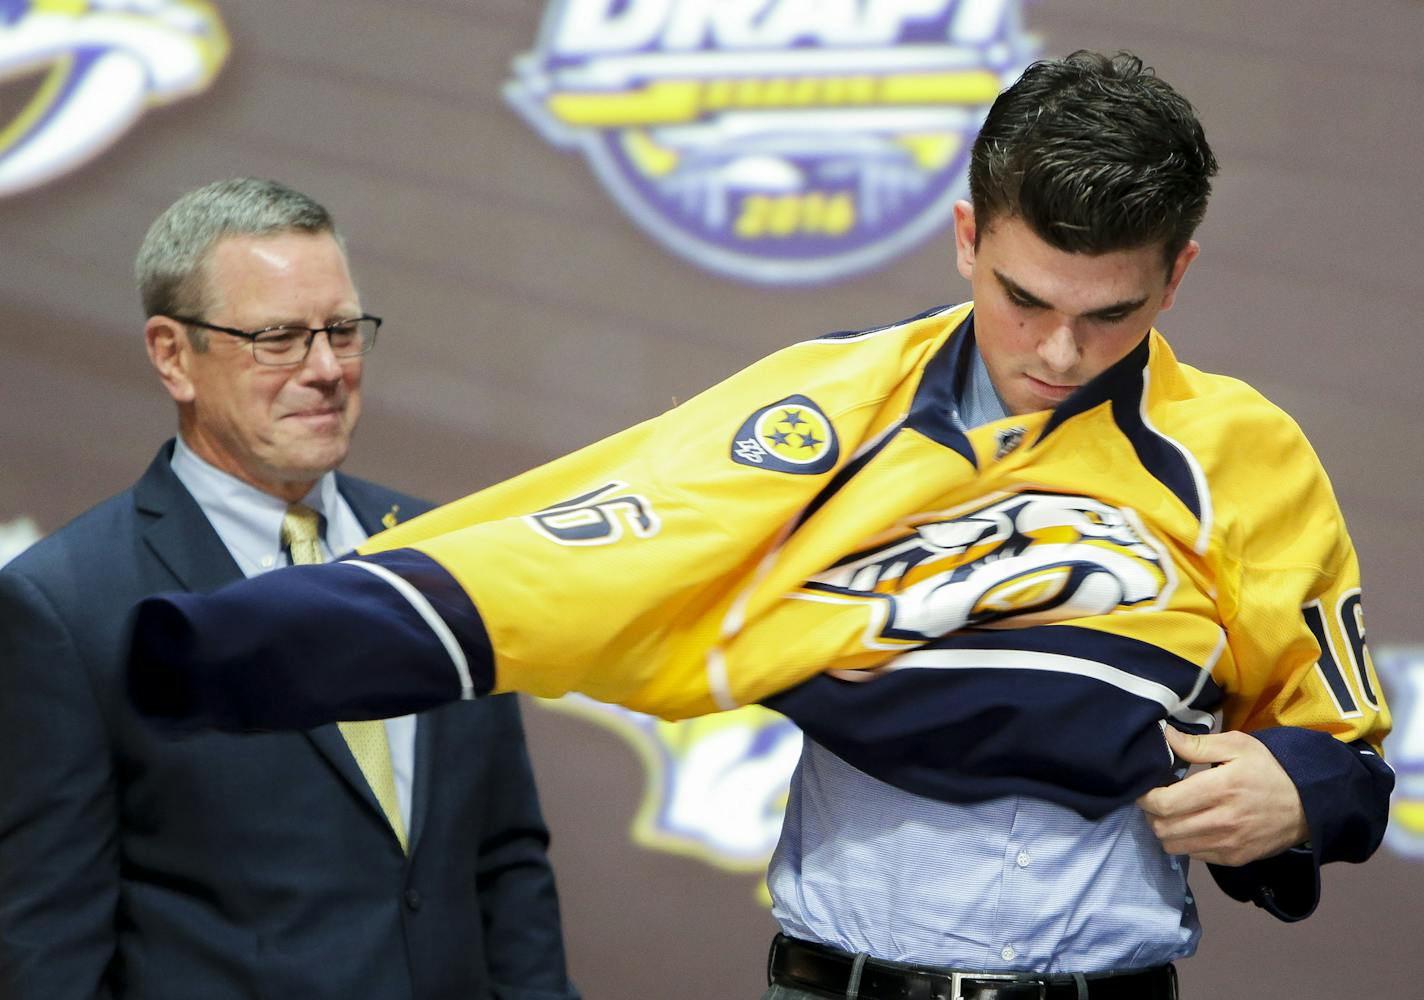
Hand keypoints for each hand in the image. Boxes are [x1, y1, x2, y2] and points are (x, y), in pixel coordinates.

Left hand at [1136, 727, 1308, 866]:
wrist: (1307, 805)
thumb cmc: (1268, 770)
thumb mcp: (1238, 745)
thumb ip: (1198, 744)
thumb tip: (1164, 736)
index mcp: (1220, 788)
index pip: (1165, 803)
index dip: (1146, 797)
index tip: (1145, 788)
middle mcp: (1222, 821)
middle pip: (1163, 828)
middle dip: (1151, 814)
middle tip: (1157, 801)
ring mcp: (1228, 844)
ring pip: (1174, 846)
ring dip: (1165, 830)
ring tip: (1172, 814)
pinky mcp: (1234, 859)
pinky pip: (1193, 856)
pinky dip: (1185, 842)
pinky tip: (1192, 826)